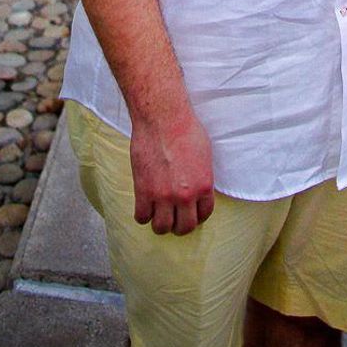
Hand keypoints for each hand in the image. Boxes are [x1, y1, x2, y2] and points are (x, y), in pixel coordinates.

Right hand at [129, 109, 214, 236]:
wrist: (163, 118)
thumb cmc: (185, 129)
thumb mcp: (204, 154)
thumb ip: (202, 175)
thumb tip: (198, 186)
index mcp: (204, 185)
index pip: (204, 215)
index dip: (196, 216)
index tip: (190, 214)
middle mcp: (186, 195)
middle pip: (184, 228)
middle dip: (179, 226)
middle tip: (174, 218)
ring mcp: (164, 196)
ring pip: (162, 228)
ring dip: (160, 224)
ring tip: (158, 215)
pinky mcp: (144, 191)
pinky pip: (142, 217)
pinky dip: (142, 215)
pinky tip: (144, 206)